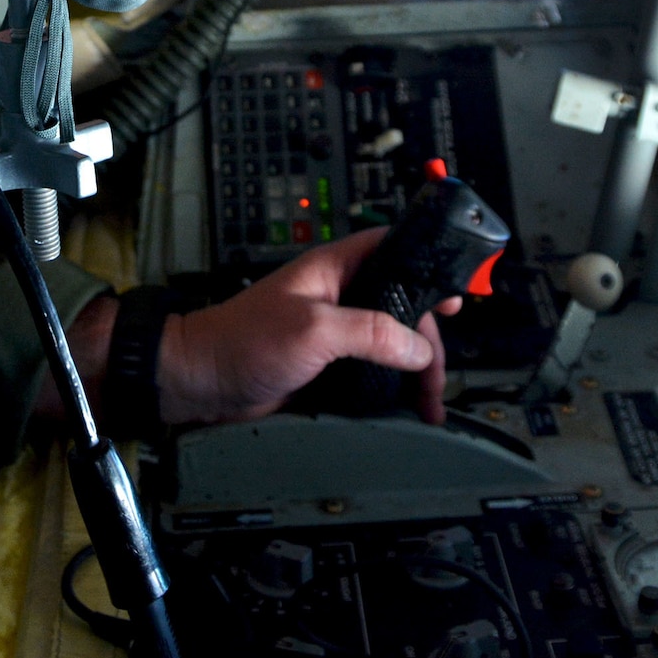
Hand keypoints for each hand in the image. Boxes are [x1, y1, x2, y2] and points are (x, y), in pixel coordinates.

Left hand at [157, 228, 463, 426]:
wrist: (202, 383)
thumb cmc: (241, 340)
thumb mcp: (314, 328)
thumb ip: (372, 332)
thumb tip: (417, 347)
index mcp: (335, 268)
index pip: (395, 250)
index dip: (429, 266)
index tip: (455, 296)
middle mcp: (339, 296)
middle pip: (403, 308)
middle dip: (426, 341)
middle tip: (435, 375)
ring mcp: (335, 333)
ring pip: (391, 344)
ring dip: (414, 371)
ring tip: (428, 402)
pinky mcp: (328, 366)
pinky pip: (372, 373)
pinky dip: (392, 390)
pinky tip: (403, 407)